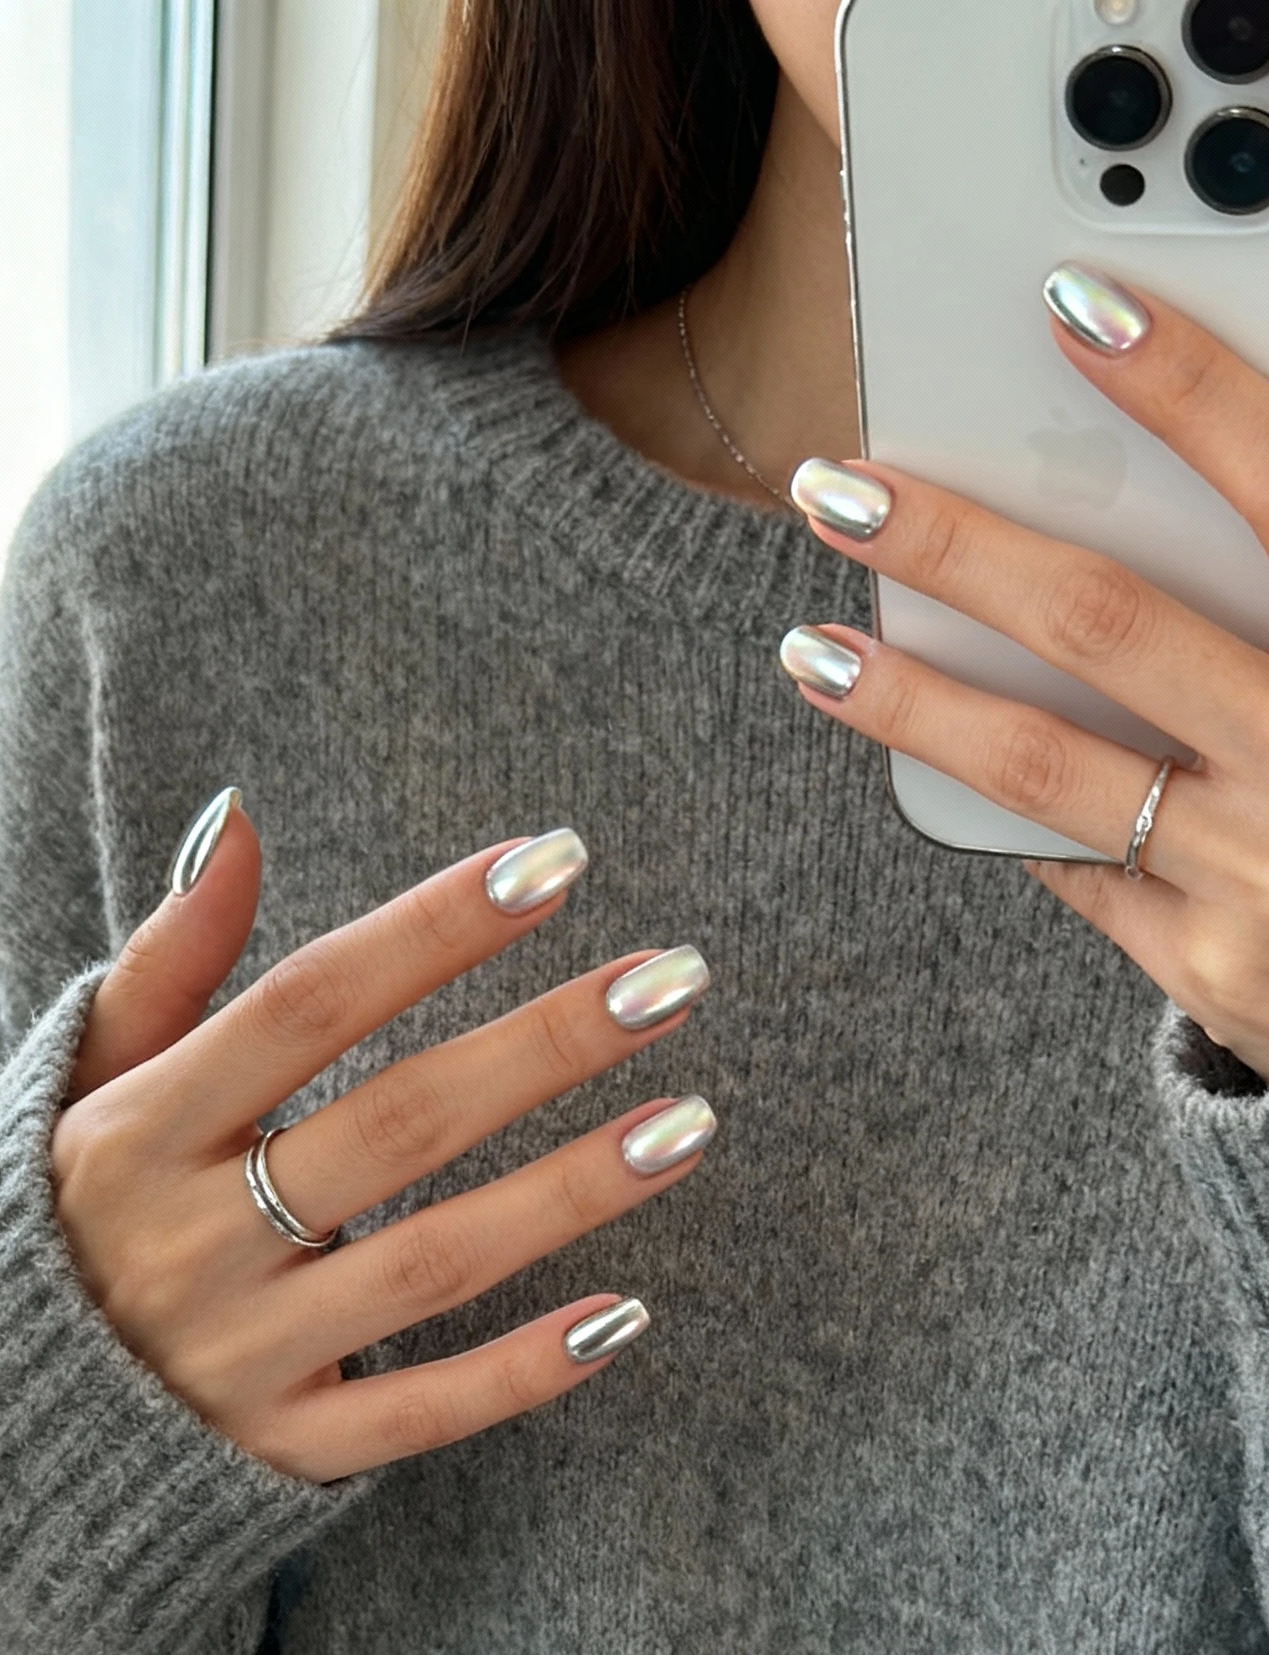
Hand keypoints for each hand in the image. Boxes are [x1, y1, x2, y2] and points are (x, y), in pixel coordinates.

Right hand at [49, 803, 713, 1482]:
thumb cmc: (70, 1220)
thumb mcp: (87, 1086)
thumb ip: (168, 959)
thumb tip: (240, 818)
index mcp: (140, 1130)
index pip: (307, 1006)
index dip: (431, 931)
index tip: (553, 863)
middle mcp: (191, 1239)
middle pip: (394, 1126)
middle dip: (540, 1048)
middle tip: (673, 981)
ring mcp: (242, 1353)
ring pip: (427, 1265)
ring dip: (566, 1194)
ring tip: (688, 1123)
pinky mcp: (282, 1450)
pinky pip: (417, 1411)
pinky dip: (519, 1369)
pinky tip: (625, 1313)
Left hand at [780, 265, 1268, 1078]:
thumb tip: (1168, 467)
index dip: (1183, 391)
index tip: (1074, 303)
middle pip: (1107, 625)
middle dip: (959, 549)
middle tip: (838, 491)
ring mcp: (1256, 876)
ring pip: (1046, 768)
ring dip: (916, 701)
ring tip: (814, 650)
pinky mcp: (1208, 968)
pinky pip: (1080, 867)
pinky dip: (1004, 807)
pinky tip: (924, 753)